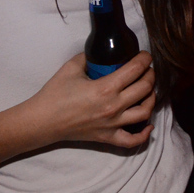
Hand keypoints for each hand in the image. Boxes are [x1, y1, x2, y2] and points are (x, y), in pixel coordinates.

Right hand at [27, 52, 155, 147]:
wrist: (42, 121)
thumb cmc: (55, 93)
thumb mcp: (71, 67)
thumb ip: (89, 56)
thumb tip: (101, 52)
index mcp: (106, 87)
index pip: (135, 70)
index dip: (145, 59)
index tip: (145, 56)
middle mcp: (114, 106)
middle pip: (145, 88)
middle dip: (150, 75)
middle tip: (147, 70)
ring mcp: (112, 124)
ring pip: (145, 112)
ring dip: (151, 99)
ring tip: (148, 91)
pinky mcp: (107, 137)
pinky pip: (132, 141)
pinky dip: (144, 135)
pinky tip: (149, 125)